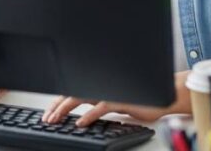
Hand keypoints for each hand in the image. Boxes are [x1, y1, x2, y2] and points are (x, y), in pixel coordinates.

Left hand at [41, 71, 192, 127]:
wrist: (164, 95)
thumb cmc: (142, 99)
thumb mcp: (116, 103)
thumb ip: (101, 105)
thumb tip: (84, 115)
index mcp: (100, 87)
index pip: (73, 92)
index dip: (58, 102)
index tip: (48, 114)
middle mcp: (102, 87)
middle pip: (72, 93)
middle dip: (56, 106)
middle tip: (46, 119)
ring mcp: (110, 92)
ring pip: (81, 98)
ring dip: (65, 109)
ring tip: (55, 120)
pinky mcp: (121, 100)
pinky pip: (100, 107)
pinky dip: (88, 116)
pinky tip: (79, 123)